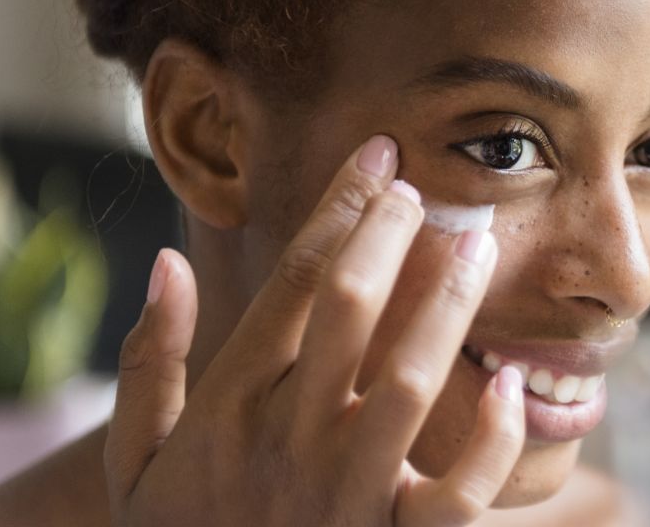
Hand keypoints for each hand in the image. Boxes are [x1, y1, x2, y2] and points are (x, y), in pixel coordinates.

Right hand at [104, 135, 524, 525]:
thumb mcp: (134, 457)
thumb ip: (147, 362)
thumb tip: (167, 262)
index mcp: (232, 405)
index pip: (297, 282)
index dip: (340, 208)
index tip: (378, 156)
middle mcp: (289, 439)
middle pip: (351, 309)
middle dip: (390, 235)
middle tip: (424, 189)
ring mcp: (347, 494)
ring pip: (410, 385)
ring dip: (448, 309)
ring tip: (478, 249)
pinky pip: (456, 495)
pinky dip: (492, 443)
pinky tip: (514, 387)